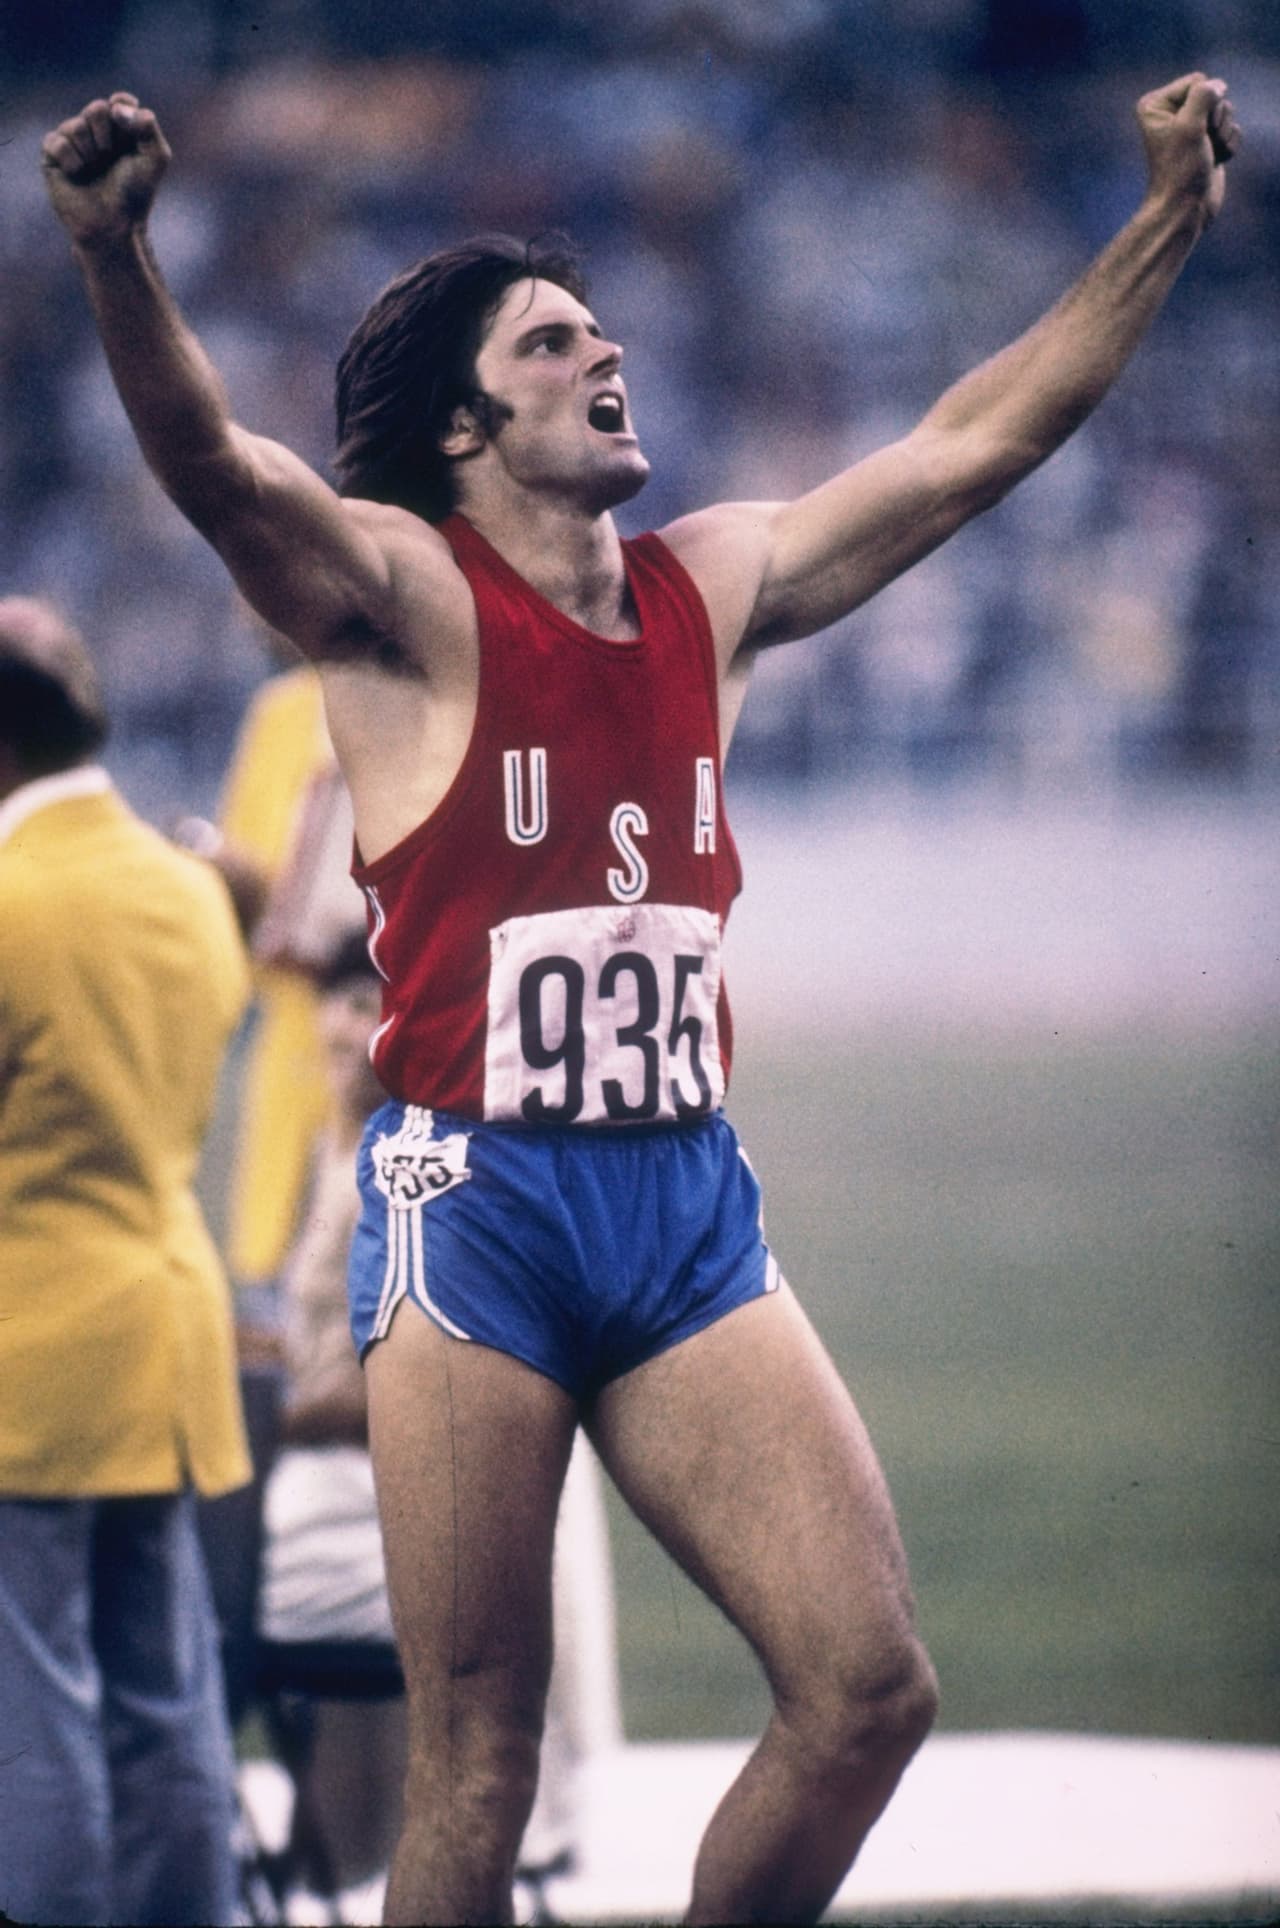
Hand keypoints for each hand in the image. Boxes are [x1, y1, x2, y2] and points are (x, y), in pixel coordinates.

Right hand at [41, 92, 170, 247]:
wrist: (113, 224)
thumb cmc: (135, 193)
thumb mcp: (155, 158)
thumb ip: (147, 126)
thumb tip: (117, 107)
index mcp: (121, 130)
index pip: (120, 101)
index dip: (123, 108)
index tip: (127, 126)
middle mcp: (96, 132)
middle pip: (97, 108)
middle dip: (107, 135)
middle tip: (110, 157)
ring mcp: (73, 142)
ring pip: (76, 126)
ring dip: (91, 152)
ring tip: (94, 170)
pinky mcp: (52, 156)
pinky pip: (57, 141)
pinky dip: (71, 159)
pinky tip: (77, 174)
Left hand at [1137, 72, 1239, 226]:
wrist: (1184, 208)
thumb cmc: (1180, 169)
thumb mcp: (1189, 126)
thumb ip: (1204, 95)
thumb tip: (1219, 85)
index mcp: (1156, 104)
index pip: (1198, 80)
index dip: (1204, 104)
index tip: (1192, 132)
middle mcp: (1171, 112)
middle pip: (1214, 94)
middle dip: (1215, 119)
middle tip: (1201, 144)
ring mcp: (1191, 127)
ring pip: (1225, 110)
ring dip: (1222, 134)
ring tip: (1207, 153)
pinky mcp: (1207, 141)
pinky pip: (1231, 129)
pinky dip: (1228, 145)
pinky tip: (1215, 160)